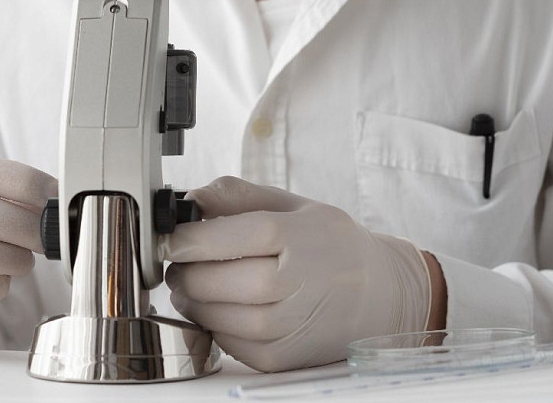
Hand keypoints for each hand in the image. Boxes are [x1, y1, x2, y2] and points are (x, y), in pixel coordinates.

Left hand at [163, 177, 432, 371]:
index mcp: (283, 236)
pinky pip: (221, 340)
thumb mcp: (293, 205)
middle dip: (182, 268)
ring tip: (205, 281)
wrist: (381, 295)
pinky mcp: (275, 357)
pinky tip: (229, 306)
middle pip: (199, 280)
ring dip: (192, 297)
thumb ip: (238, 195)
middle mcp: (279, 284)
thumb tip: (191, 196)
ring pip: (204, 313)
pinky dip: (215, 323)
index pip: (205, 241)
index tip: (172, 235)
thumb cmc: (334, 245)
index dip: (179, 239)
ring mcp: (278, 327)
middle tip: (186, 259)